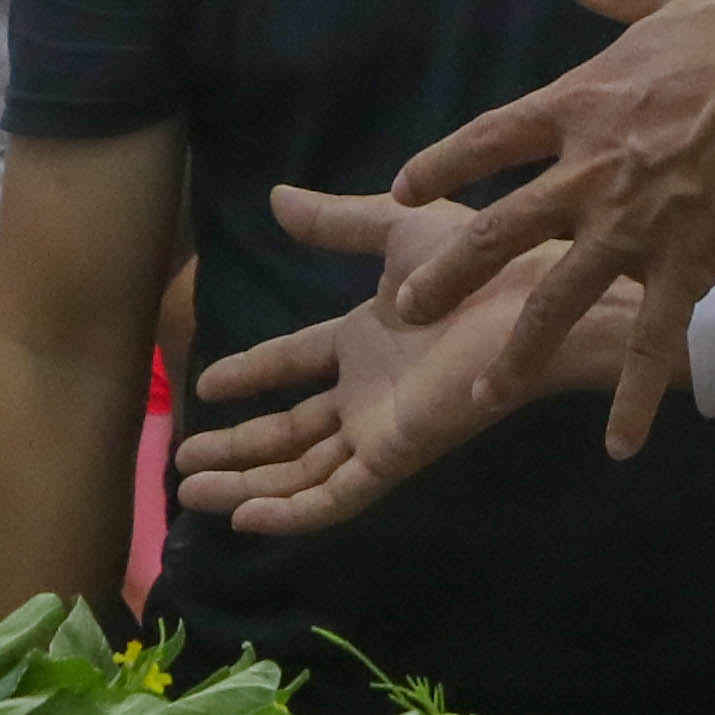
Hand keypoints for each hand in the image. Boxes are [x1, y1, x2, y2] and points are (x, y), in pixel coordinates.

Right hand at [176, 201, 638, 537]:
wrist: (533, 299)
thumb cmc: (480, 260)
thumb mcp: (392, 229)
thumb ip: (335, 222)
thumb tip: (276, 197)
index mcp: (368, 339)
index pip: (296, 365)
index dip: (252, 373)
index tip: (205, 381)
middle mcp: (369, 391)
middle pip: (289, 432)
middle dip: (236, 447)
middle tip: (180, 457)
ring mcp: (379, 427)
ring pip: (301, 471)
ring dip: (246, 485)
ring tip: (189, 491)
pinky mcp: (395, 454)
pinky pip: (336, 495)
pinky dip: (292, 511)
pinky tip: (243, 517)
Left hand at [363, 0, 714, 451]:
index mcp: (578, 105)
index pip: (486, 140)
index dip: (442, 166)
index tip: (405, 191)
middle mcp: (588, 173)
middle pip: (498, 232)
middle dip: (447, 276)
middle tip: (404, 313)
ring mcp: (633, 228)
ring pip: (557, 299)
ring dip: (518, 352)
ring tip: (483, 396)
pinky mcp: (686, 266)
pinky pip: (650, 343)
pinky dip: (634, 397)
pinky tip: (618, 447)